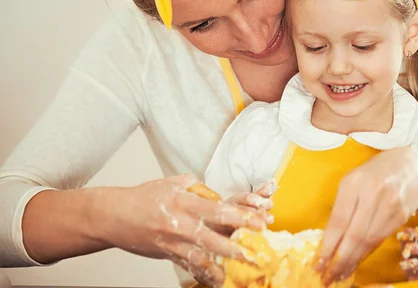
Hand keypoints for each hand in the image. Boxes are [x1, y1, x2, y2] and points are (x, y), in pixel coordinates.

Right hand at [95, 174, 270, 285]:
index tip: (260, 221)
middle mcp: (180, 222)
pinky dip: (204, 272)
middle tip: (258, 248)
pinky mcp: (166, 253)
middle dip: (238, 243)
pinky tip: (217, 278)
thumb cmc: (144, 197)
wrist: (114, 215)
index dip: (242, 216)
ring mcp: (173, 240)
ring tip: (243, 266)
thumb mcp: (173, 183)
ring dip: (224, 261)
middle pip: (214, 234)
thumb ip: (196, 187)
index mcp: (185, 200)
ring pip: (202, 253)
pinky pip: (188, 264)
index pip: (219, 209)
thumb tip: (215, 192)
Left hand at [317, 147, 417, 284]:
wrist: (409, 167)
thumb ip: (341, 206)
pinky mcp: (401, 216)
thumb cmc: (373, 175)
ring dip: (352, 261)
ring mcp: (390, 205)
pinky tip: (356, 262)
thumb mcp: (352, 181)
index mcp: (353, 183)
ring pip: (368, 241)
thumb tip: (328, 240)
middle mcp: (373, 193)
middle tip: (327, 277)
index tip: (318, 263)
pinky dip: (366, 254)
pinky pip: (380, 239)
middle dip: (339, 260)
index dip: (328, 246)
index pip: (338, 221)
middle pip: (355, 235)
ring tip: (339, 274)